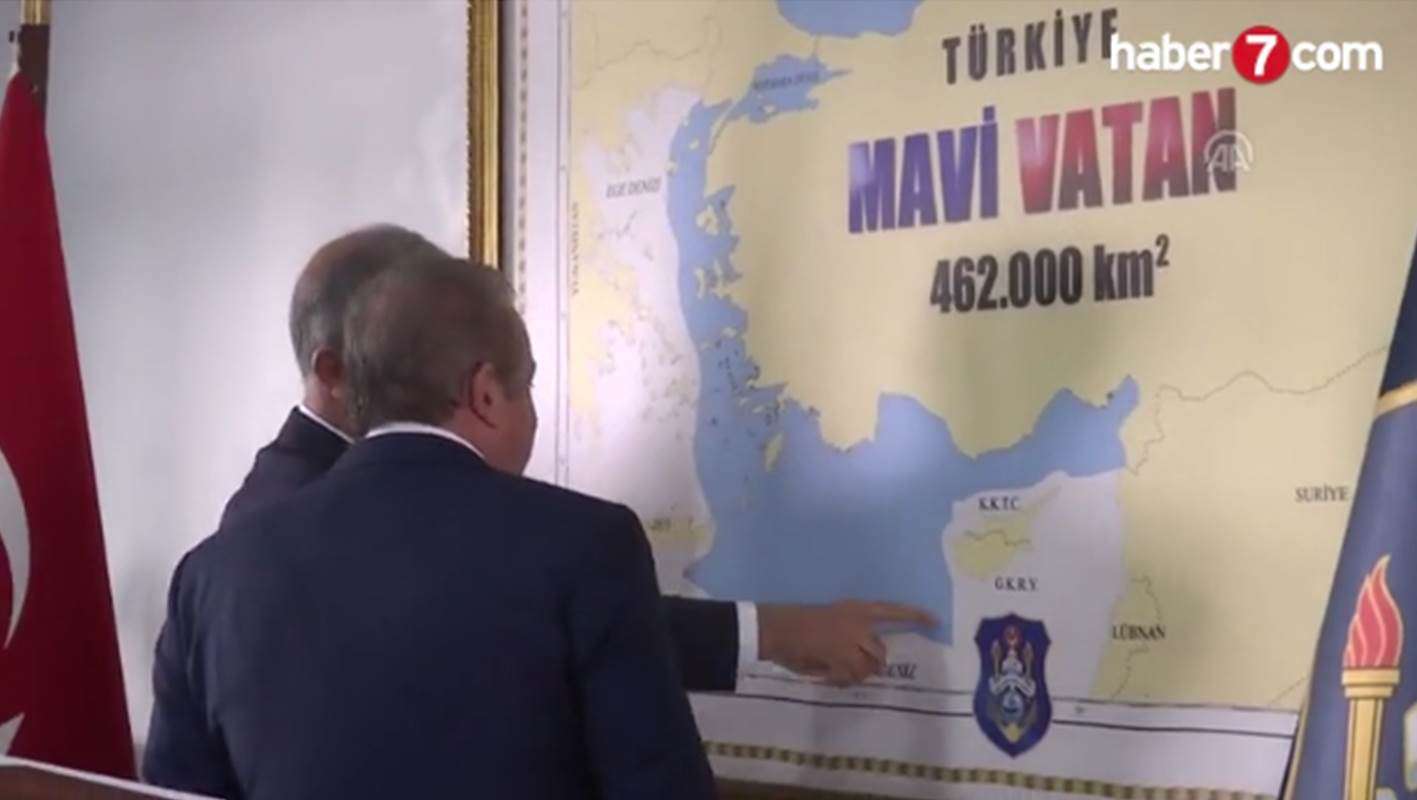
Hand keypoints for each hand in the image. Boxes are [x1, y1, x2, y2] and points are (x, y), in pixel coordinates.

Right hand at [757, 600, 935, 686]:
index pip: (894, 611)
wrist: (777, 627)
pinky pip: (850, 678)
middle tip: (851, 664)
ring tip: (835, 669)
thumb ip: (853, 633)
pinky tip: (827, 675)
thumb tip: (868, 658)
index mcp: (857, 610)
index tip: (936, 621)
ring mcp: (850, 643)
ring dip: (855, 673)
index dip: (916, 616)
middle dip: (870, 663)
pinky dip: (840, 680)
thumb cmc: (799, 621)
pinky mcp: (840, 660)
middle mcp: (858, 624)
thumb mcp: (832, 618)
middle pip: (880, 652)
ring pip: (867, 668)